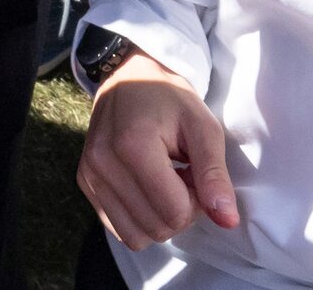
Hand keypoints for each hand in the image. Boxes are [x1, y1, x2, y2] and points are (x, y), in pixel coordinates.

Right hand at [77, 51, 238, 247]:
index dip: (196, 201)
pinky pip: (118, 229)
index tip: (195, 172)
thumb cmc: (170, 99)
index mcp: (133, 145)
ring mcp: (88, 174)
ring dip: (158, 218)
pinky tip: (144, 187)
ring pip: (135, 237)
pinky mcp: (84, 182)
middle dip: (178, 211)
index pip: (175, 212)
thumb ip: (214, 175)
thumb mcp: (203, 127)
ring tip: (162, 182)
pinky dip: (138, 218)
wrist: (128, 75)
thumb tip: (228, 221)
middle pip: (156, 228)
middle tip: (181, 175)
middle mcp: (102, 162)